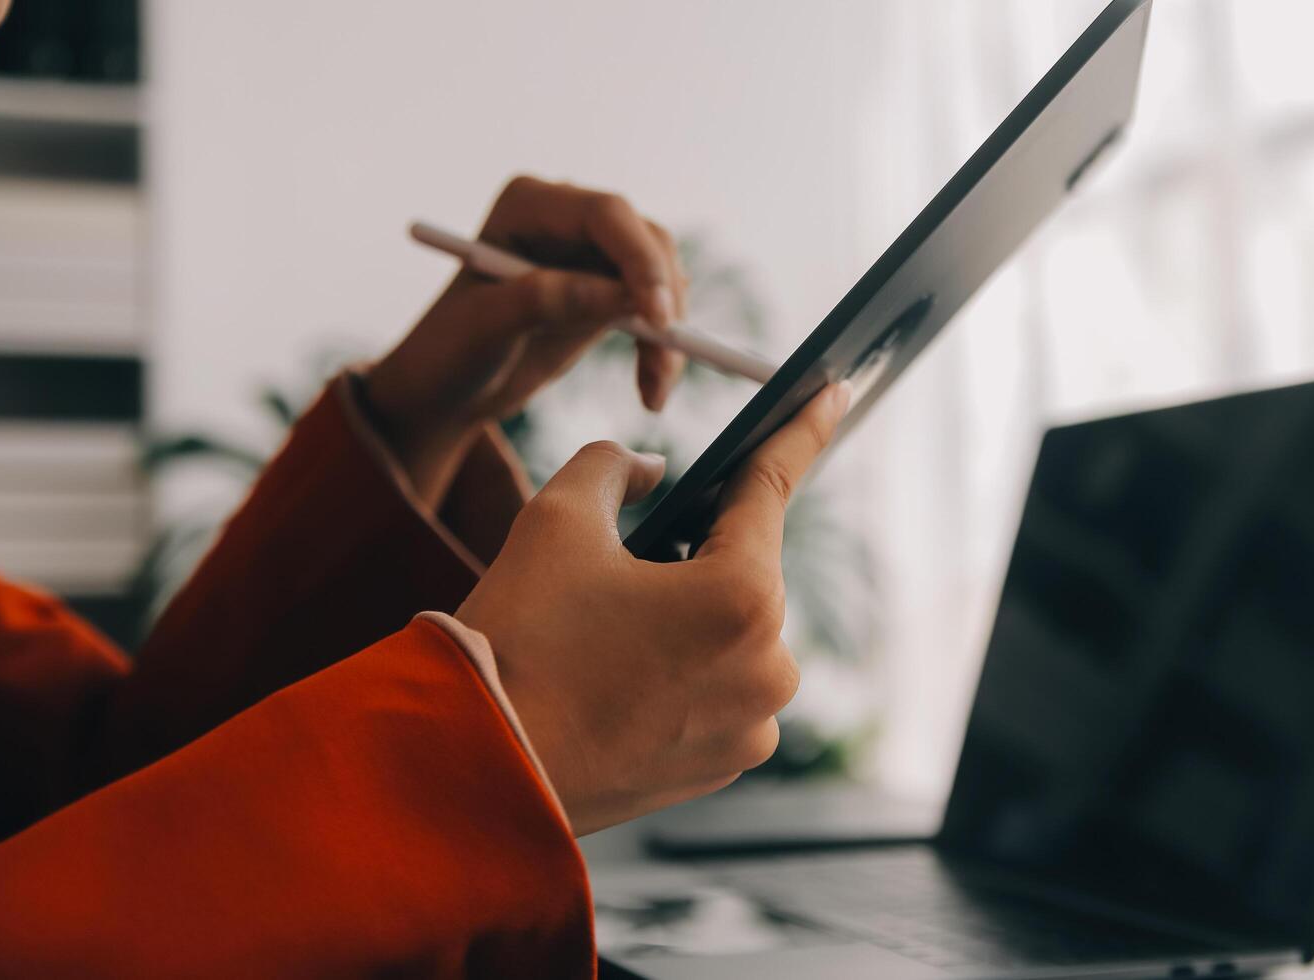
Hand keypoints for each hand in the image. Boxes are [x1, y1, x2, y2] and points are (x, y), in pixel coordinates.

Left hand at [363, 175, 688, 501]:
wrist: (446, 388)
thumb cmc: (450, 350)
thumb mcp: (487, 326)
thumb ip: (545, 300)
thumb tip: (620, 296)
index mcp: (528, 205)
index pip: (606, 215)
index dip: (640, 261)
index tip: (656, 320)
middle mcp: (567, 217)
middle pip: (646, 241)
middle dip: (663, 302)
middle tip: (666, 361)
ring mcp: (591, 252)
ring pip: (662, 278)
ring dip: (667, 336)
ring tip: (653, 394)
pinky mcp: (609, 289)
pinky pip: (657, 311)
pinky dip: (661, 350)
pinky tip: (650, 391)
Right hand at [455, 382, 851, 835]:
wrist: (479, 767)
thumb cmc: (517, 639)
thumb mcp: (556, 520)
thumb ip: (614, 468)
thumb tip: (652, 472)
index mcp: (741, 596)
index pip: (771, 488)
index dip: (800, 429)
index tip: (834, 390)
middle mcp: (768, 666)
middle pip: (745, 572)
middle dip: (693, 555)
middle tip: (620, 566)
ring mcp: (752, 725)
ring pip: (733, 636)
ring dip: (688, 618)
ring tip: (608, 634)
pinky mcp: (725, 766)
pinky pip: (720, 693)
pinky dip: (682, 674)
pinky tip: (618, 678)